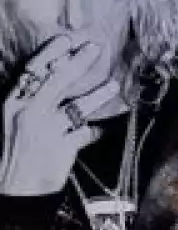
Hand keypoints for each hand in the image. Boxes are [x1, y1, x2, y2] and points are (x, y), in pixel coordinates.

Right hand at [1, 37, 121, 195]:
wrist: (14, 188)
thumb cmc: (13, 153)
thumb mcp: (13, 122)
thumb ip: (30, 102)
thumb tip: (53, 78)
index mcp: (11, 103)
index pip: (32, 72)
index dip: (50, 54)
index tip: (67, 41)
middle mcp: (28, 112)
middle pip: (57, 81)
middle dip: (78, 62)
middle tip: (96, 49)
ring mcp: (47, 130)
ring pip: (78, 106)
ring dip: (98, 94)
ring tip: (114, 84)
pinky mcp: (64, 148)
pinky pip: (87, 133)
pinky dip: (94, 132)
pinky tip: (100, 131)